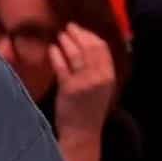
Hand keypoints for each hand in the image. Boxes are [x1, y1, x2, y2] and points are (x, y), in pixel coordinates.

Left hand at [50, 23, 114, 141]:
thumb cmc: (89, 109)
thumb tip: (88, 45)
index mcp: (110, 76)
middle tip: (68, 27)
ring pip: (76, 54)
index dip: (90, 35)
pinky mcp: (69, 89)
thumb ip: (98, 69)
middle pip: (89, 47)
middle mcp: (99, 77)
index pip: (102, 48)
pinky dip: (56, 55)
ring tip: (60, 35)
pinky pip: (62, 66)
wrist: (82, 132)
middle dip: (78, 34)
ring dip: (67, 41)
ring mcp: (84, 83)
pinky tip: (51, 49)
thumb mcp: (102, 87)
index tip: (80, 29)